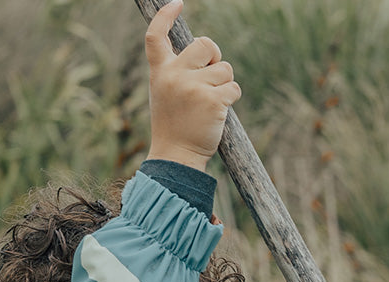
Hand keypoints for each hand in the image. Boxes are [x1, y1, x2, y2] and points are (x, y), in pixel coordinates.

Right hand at [145, 1, 240, 170]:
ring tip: (208, 107)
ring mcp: (192, 87)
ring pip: (224, 69)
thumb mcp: (167, 95)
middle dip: (215, 58)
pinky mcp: (212, 100)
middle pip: (205, 44)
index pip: (155, 38)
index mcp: (160, 74)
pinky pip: (233, 88)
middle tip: (210, 81)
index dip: (165, 17)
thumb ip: (179, 72)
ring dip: (224, 85)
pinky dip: (230, 100)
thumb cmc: (174, 128)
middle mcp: (174, 76)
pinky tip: (216, 115)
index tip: (177, 3)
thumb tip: (207, 53)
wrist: (176, 159)